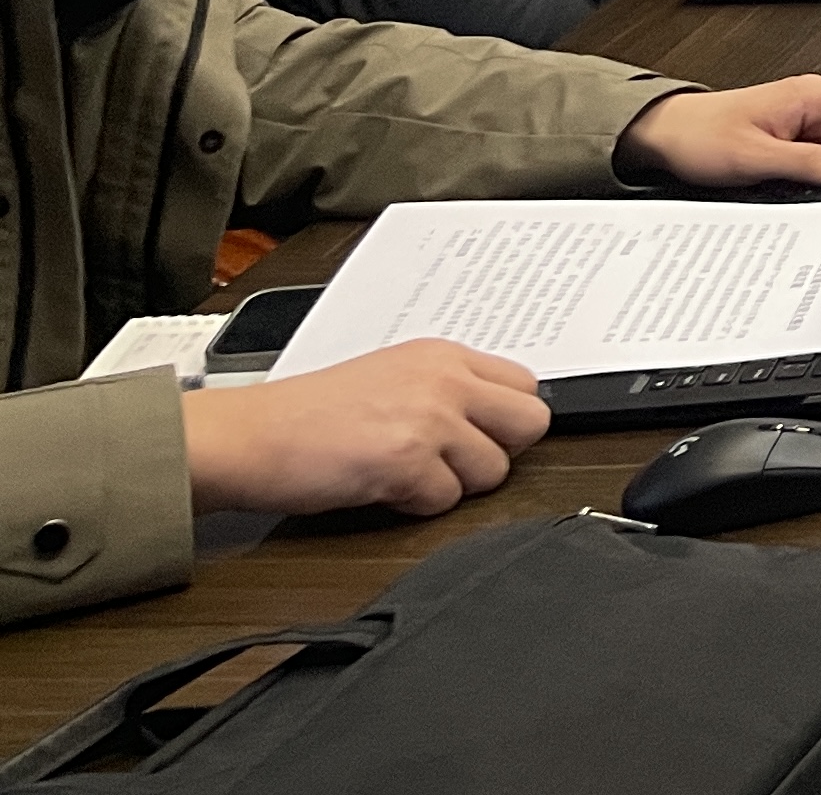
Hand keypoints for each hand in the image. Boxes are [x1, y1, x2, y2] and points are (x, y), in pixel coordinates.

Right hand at [183, 342, 546, 518]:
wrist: (250, 436)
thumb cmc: (306, 414)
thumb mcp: (390, 376)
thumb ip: (445, 388)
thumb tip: (494, 419)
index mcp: (443, 354)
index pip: (526, 384)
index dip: (506, 421)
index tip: (483, 437)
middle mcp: (444, 379)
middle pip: (531, 423)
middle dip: (498, 452)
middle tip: (452, 463)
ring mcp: (430, 418)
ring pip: (494, 470)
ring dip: (453, 485)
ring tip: (406, 474)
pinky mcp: (408, 460)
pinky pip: (446, 501)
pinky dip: (416, 506)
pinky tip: (382, 489)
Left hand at [618, 76, 820, 187]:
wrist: (665, 136)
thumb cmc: (700, 134)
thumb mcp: (756, 156)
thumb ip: (807, 163)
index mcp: (811, 95)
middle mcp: (812, 103)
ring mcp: (803, 120)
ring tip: (801, 183)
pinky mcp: (792, 137)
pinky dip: (818, 172)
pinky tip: (795, 182)